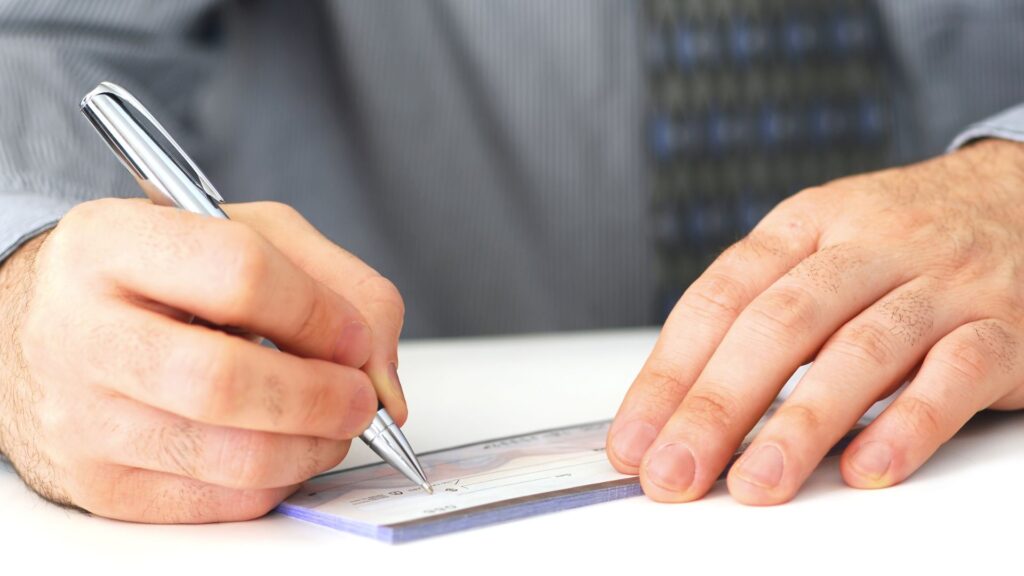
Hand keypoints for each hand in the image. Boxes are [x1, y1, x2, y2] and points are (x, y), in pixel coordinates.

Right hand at [0, 199, 405, 521]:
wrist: (58, 330)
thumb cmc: (164, 277)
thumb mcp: (247, 234)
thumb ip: (337, 281)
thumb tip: (382, 376)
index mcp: (112, 244)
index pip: (239, 274)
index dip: (319, 313)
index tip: (354, 338)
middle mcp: (80, 331)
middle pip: (226, 382)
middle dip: (322, 397)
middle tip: (361, 398)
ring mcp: (82, 417)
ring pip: (232, 457)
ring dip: (313, 446)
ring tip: (332, 423)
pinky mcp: (99, 484)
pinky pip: (220, 501)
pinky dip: (278, 480)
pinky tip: (283, 447)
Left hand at [608, 139, 1023, 503]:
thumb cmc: (903, 242)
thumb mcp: (823, 250)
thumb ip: (761, 316)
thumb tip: (677, 411)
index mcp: (805, 225)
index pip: (719, 298)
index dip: (668, 374)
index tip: (634, 440)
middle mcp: (868, 245)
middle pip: (778, 325)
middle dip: (715, 407)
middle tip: (673, 473)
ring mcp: (941, 282)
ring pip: (862, 350)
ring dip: (801, 425)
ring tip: (755, 484)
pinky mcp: (1006, 325)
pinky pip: (957, 374)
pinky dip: (909, 423)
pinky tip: (866, 468)